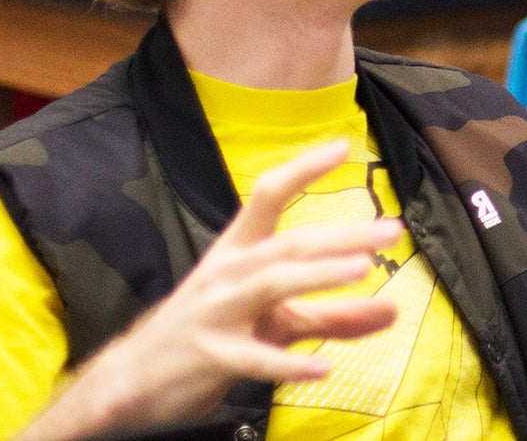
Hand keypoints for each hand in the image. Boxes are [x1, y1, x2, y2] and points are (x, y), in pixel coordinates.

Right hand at [22, 140, 401, 439]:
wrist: (132, 379)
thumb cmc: (210, 334)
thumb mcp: (272, 322)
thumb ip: (333, 316)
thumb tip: (395, 309)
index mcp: (238, 251)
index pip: (269, 196)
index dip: (304, 169)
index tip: (344, 146)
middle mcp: (228, 274)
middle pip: (289, 244)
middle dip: (342, 236)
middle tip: (391, 230)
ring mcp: (217, 314)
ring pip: (272, 286)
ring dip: (318, 275)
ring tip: (363, 270)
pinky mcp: (211, 357)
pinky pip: (254, 358)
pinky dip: (288, 364)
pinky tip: (323, 368)